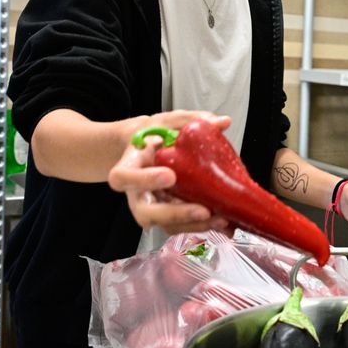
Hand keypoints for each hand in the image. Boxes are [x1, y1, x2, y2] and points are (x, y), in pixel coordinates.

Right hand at [108, 112, 232, 235]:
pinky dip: (203, 226)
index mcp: (128, 167)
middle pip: (146, 213)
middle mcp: (136, 193)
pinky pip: (182, 226)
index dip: (144, 180)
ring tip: (221, 218)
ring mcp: (152, 207)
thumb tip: (223, 121)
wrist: (150, 150)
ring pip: (166, 225)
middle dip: (175, 214)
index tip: (170, 175)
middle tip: (202, 210)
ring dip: (194, 225)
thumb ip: (190, 120)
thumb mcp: (167, 122)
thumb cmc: (155, 136)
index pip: (123, 178)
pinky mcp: (168, 216)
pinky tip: (225, 222)